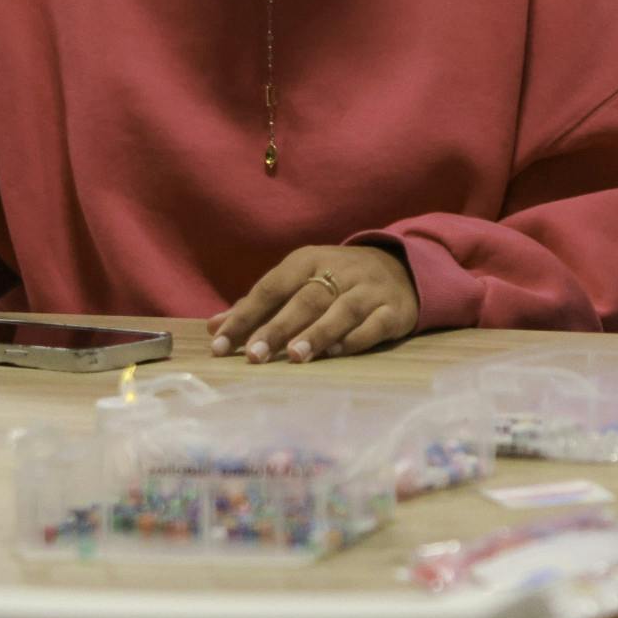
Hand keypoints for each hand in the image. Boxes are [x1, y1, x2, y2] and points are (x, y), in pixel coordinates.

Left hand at [207, 244, 418, 362]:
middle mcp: (340, 271)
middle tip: (255, 356)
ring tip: (295, 357)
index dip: (245, 314)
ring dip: (317, 333)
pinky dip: (355, 339)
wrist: (403, 269)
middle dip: (278, 327)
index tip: (220, 343)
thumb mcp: (300, 281)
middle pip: (306, 299)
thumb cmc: (337, 280)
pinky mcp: (394, 310)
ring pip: (342, 310)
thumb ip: (259, 305)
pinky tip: (335, 354)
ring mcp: (369, 290)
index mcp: (310, 260)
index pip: (272, 286)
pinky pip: (374, 325)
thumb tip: (214, 327)